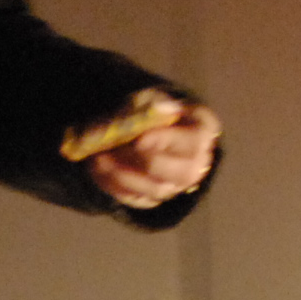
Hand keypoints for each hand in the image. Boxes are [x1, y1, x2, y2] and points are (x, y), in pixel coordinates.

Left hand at [87, 95, 220, 209]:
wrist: (150, 135)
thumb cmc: (155, 114)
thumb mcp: (154, 100)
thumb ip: (154, 105)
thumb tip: (161, 108)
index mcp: (203, 132)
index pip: (192, 142)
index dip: (166, 141)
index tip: (140, 139)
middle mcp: (195, 164)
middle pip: (174, 172)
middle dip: (140, 161)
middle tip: (114, 149)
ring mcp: (174, 186)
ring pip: (152, 189)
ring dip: (121, 175)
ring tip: (99, 158)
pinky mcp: (152, 199)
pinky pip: (133, 198)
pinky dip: (112, 184)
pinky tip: (96, 168)